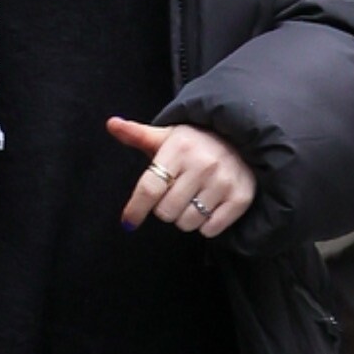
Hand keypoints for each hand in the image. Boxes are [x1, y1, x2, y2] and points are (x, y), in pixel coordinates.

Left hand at [110, 119, 257, 239]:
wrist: (242, 140)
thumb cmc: (196, 142)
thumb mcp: (167, 135)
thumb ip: (137, 134)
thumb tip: (111, 123)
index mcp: (180, 149)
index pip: (150, 188)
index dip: (135, 209)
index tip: (128, 223)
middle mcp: (203, 165)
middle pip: (166, 211)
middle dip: (165, 208)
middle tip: (174, 195)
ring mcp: (224, 182)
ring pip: (187, 223)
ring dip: (185, 217)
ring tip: (192, 200)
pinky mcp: (240, 197)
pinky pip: (210, 229)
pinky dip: (206, 225)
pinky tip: (209, 207)